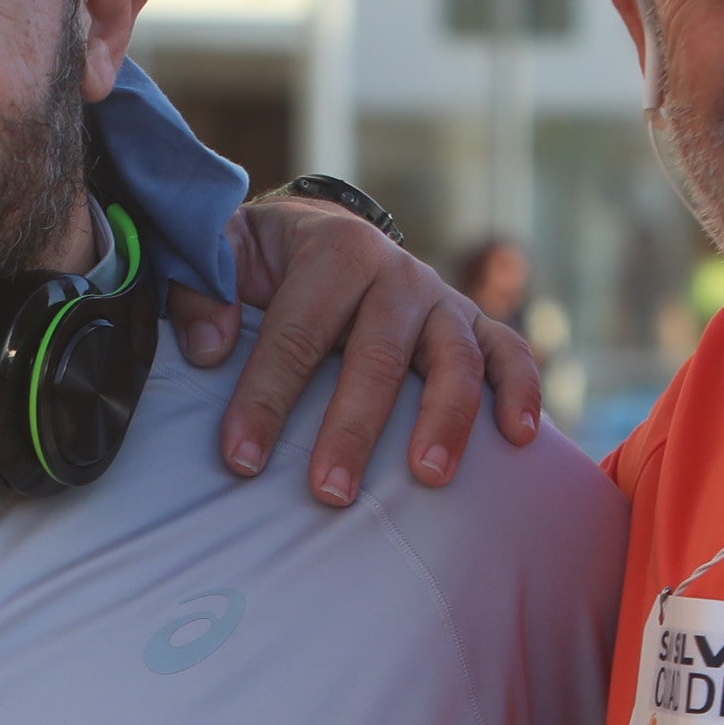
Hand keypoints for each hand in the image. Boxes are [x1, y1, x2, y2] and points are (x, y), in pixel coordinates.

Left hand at [177, 196, 547, 504]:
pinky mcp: (473, 323)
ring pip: (455, 359)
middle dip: (353, 427)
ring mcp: (441, 300)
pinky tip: (520, 437)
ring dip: (446, 419)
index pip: (297, 333)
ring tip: (428, 476)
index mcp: (335, 251)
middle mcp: (397, 273)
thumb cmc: (265, 259)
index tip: (241, 459)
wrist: (321, 232)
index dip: (266, 398)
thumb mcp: (221, 252)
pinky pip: (509, 353)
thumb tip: (208, 349)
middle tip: (330, 492)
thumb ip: (201, 289)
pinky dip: (522, 390)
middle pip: (378, 355)